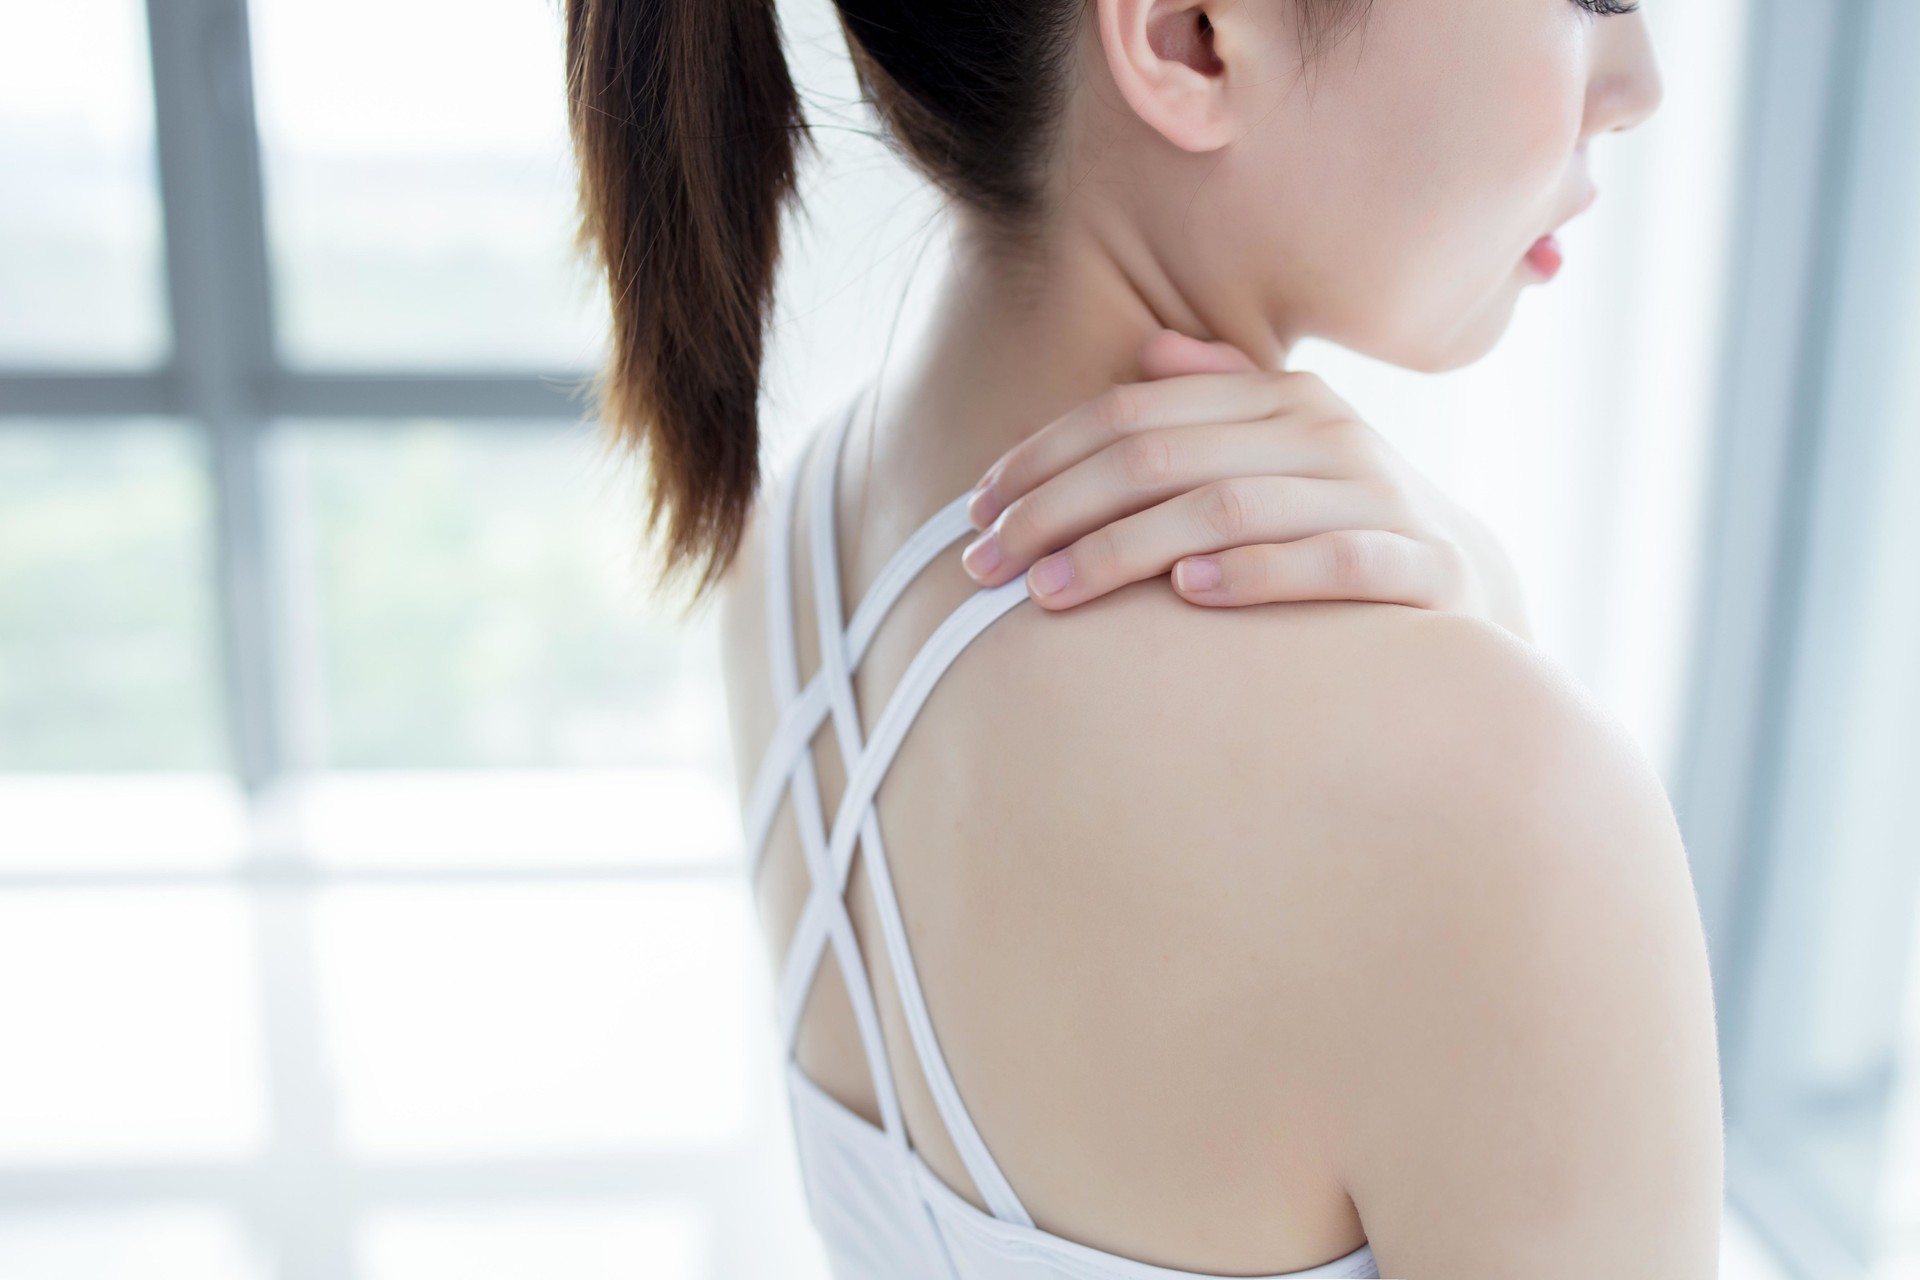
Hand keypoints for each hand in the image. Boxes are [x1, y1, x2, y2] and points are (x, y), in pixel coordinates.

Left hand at [959, 329, 1531, 638]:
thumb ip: (1217, 399)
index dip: (1046, 456)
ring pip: (1228, 509)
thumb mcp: (1281, 449)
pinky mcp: (1418, 566)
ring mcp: (1376, 496)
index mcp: (1278, 399)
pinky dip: (1254, 574)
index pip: (1135, 413)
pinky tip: (1186, 595)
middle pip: (1162, 458)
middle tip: (986, 564)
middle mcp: (1325, 434)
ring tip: (1053, 591)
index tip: (977, 509)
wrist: (1470, 582)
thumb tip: (1146, 353)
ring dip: (1126, 550)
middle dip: (1060, 511)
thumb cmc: (1338, 516)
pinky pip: (1327, 562)